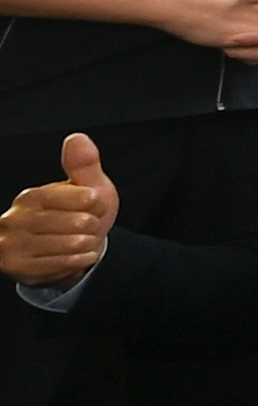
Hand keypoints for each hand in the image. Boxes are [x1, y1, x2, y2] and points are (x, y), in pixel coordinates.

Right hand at [0, 137, 114, 288]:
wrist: (69, 252)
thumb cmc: (78, 215)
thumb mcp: (86, 188)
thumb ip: (83, 164)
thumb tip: (77, 138)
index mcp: (30, 197)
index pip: (67, 195)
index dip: (90, 201)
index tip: (97, 202)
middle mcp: (15, 219)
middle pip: (72, 222)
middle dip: (92, 226)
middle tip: (91, 226)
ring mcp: (12, 244)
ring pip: (68, 244)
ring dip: (87, 244)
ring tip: (87, 240)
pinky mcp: (17, 267)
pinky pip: (59, 264)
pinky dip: (78, 260)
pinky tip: (82, 255)